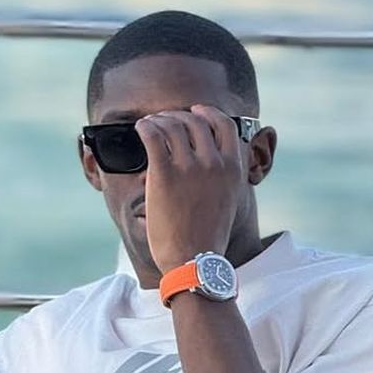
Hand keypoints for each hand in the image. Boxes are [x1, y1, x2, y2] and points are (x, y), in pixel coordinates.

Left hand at [136, 105, 243, 274]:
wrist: (193, 260)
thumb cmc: (207, 235)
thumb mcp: (228, 199)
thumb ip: (223, 175)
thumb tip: (212, 158)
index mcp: (233, 168)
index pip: (224, 124)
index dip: (208, 113)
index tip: (195, 111)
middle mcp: (214, 162)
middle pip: (194, 120)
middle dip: (176, 116)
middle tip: (163, 121)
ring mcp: (189, 167)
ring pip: (171, 124)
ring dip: (158, 120)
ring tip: (148, 125)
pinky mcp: (164, 173)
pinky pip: (151, 135)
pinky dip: (144, 127)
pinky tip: (139, 129)